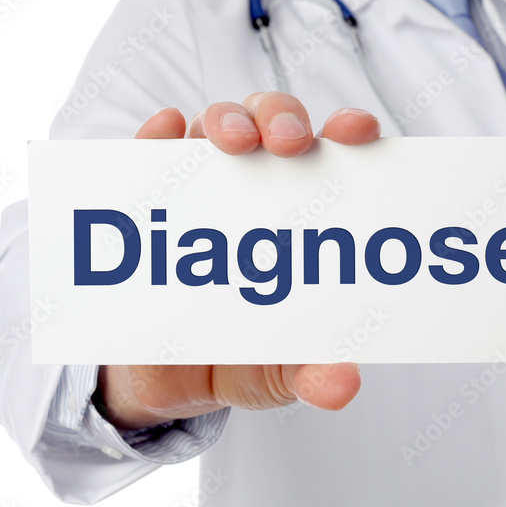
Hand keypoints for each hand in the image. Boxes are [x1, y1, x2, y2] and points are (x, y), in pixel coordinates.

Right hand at [96, 92, 379, 429]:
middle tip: (288, 143)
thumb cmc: (243, 352)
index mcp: (310, 208)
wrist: (165, 377)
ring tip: (230, 142)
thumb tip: (342, 387)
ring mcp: (203, 182)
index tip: (357, 133)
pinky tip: (163, 133)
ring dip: (225, 120)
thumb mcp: (279, 370)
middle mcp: (260, 180)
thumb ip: (311, 373)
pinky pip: (148, 153)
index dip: (350, 130)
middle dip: (283, 118)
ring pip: (215, 124)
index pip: (336, 153)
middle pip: (274, 122)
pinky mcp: (149, 195)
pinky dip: (156, 137)